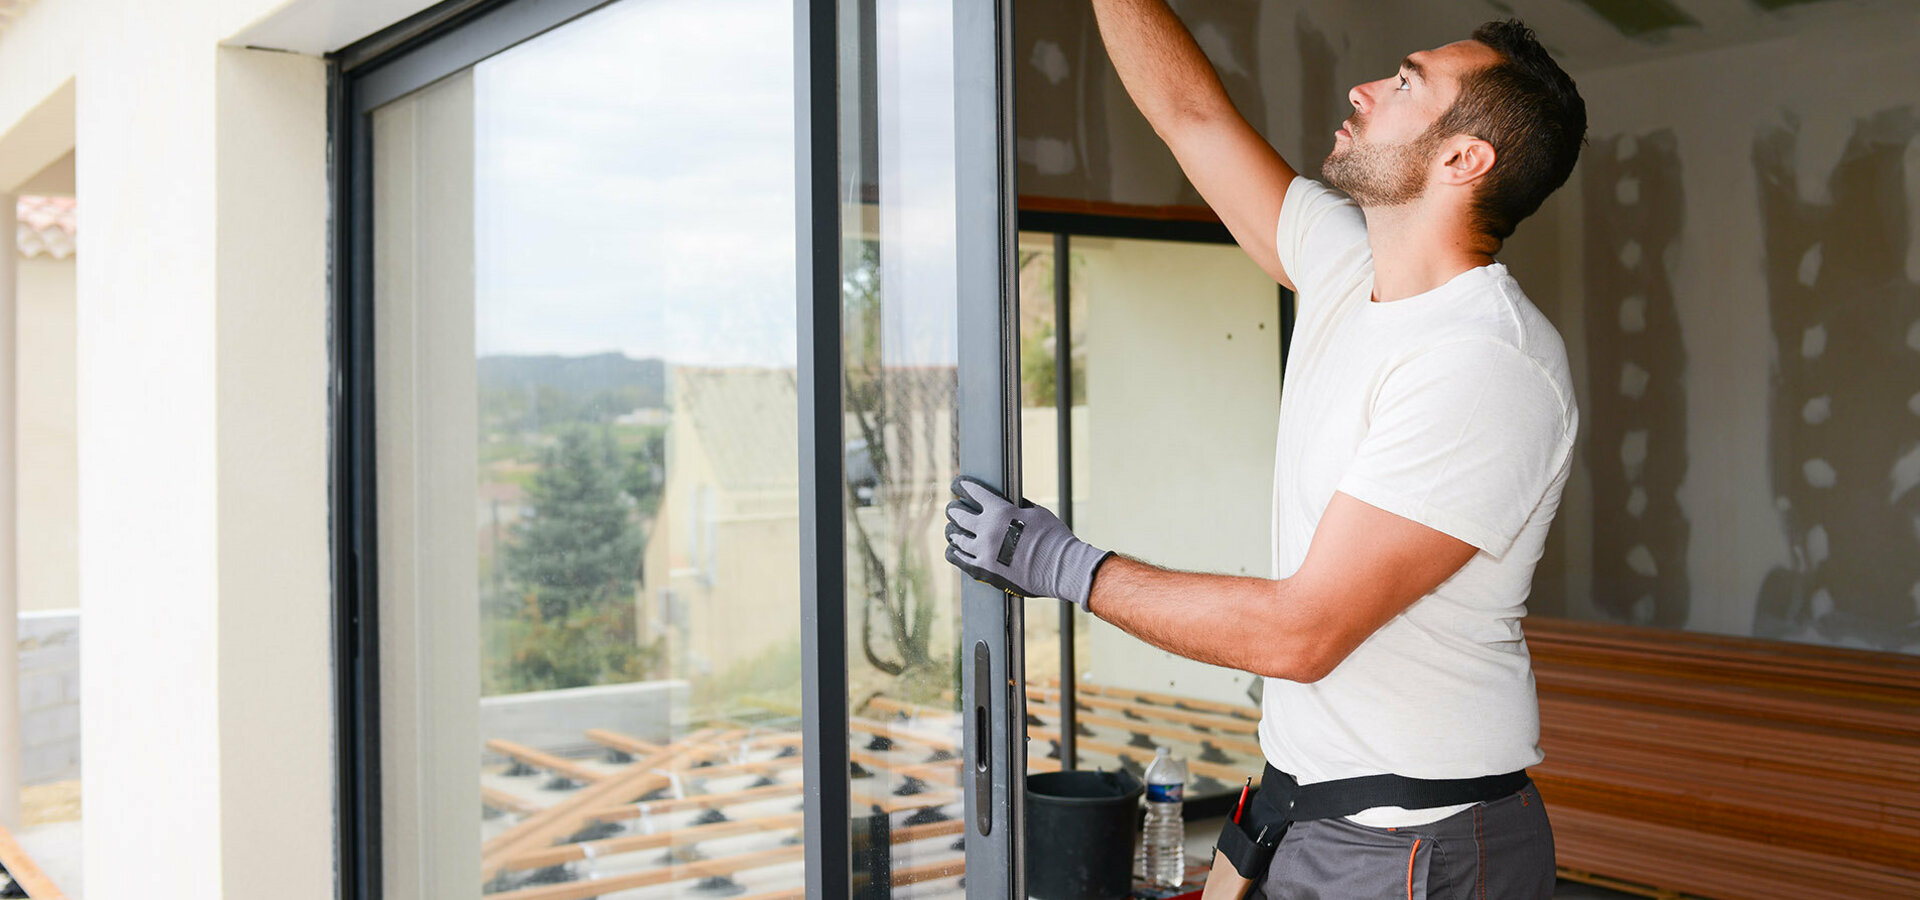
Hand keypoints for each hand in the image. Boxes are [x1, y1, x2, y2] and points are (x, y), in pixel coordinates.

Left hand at [943, 476, 1113, 611]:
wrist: (1062, 569)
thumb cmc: (1054, 538)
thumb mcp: (1036, 512)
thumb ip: (1016, 506)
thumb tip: (1007, 502)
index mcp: (1000, 511)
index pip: (973, 492)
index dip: (962, 485)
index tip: (957, 484)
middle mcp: (987, 530)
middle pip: (959, 515)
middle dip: (954, 508)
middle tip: (953, 507)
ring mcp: (983, 552)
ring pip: (956, 537)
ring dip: (953, 531)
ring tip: (953, 529)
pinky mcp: (983, 571)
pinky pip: (959, 559)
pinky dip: (954, 552)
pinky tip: (953, 549)